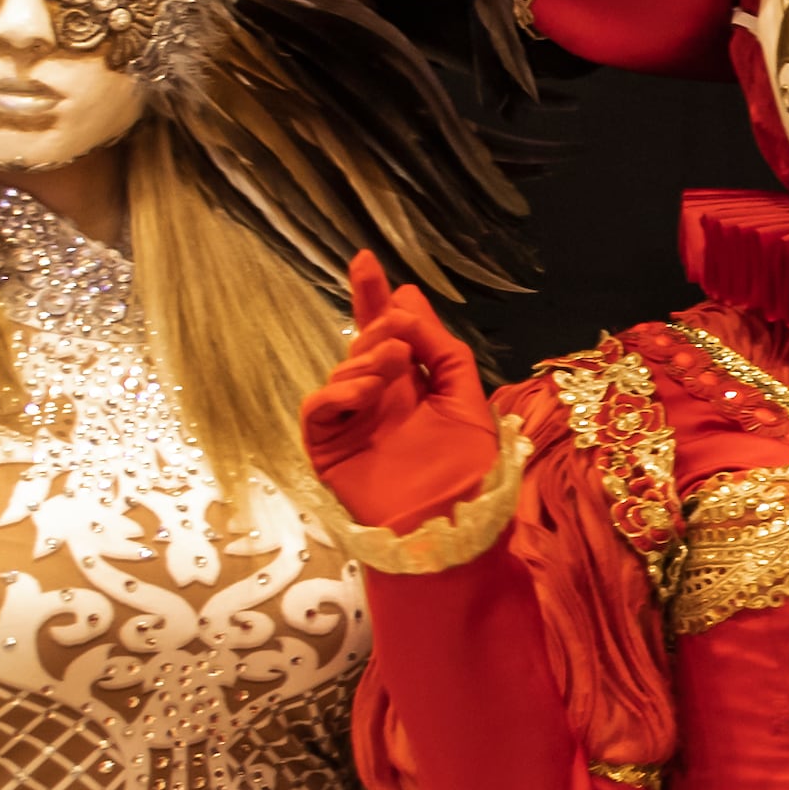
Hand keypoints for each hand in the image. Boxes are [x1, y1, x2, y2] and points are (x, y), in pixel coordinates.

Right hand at [304, 252, 500, 529]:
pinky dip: (339, 392)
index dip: (374, 297)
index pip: (388, 332)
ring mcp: (350, 420)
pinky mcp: (328, 446)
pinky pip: (320, 407)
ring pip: (344, 370)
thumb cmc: (467, 472)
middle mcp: (378, 397)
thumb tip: (411, 298)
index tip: (367, 262)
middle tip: (394, 327)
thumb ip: (444, 351)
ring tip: (391, 365)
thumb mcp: (468, 400)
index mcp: (411, 384)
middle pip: (361, 344)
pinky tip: (366, 391)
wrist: (451, 527)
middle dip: (374, 323)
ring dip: (367, 360)